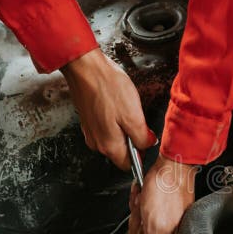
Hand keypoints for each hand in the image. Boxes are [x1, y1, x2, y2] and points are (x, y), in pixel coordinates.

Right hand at [61, 48, 156, 168]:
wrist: (85, 68)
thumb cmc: (108, 88)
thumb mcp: (133, 115)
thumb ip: (142, 136)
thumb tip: (147, 144)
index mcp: (108, 145)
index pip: (128, 165)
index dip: (140, 154)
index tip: (146, 140)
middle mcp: (96, 142)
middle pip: (121, 152)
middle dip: (132, 139)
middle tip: (136, 119)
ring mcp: (90, 131)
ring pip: (114, 138)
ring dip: (123, 128)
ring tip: (125, 109)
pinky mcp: (88, 120)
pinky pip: (106, 127)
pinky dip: (114, 120)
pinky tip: (116, 104)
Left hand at [128, 154, 196, 233]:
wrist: (171, 166)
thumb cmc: (167, 189)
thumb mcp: (158, 228)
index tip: (147, 225)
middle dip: (139, 222)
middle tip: (147, 210)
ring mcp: (166, 220)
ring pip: (139, 222)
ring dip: (137, 210)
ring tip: (147, 200)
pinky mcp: (161, 207)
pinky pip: (140, 209)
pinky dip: (138, 201)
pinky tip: (144, 195)